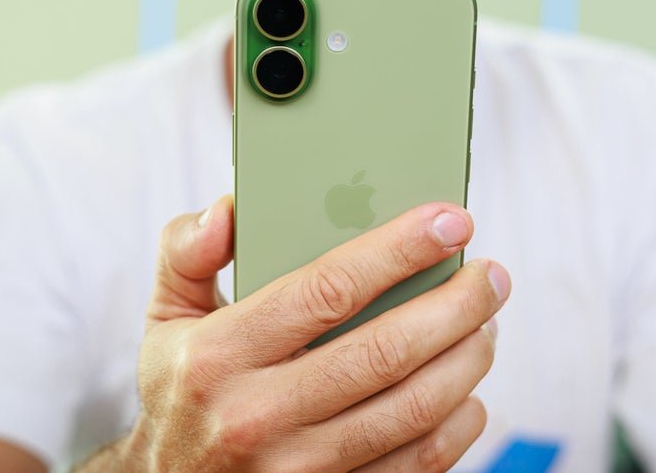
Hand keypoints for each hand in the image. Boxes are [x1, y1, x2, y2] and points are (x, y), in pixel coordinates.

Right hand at [120, 195, 509, 471]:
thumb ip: (187, 250)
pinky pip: (416, 465)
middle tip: (490, 275)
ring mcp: (298, 468)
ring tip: (487, 323)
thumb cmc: (182, 385)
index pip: (326, 291)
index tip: (450, 221)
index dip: (398, 251)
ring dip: (467, 360)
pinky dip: (459, 424)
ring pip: (412, 411)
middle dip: (456, 305)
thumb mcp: (165, 315)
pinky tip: (469, 388)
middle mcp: (258, 416)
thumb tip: (230, 208)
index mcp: (219, 355)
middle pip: (385, 352)